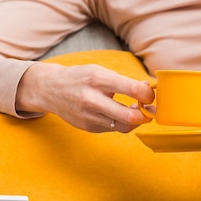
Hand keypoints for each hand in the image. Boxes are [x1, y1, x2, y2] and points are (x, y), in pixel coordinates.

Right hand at [15, 62, 153, 132]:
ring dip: (134, 120)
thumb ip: (124, 81)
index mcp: (98, 80)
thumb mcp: (100, 71)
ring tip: (133, 111)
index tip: (149, 95)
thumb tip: (147, 89)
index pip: (134, 90)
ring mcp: (89, 116)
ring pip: (123, 126)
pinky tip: (115, 113)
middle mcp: (93, 100)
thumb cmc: (80, 78)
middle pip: (130, 117)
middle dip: (144, 115)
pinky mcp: (88, 127)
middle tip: (147, 109)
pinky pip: (112, 129)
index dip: (148, 95)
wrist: (51, 89)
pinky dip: (119, 122)